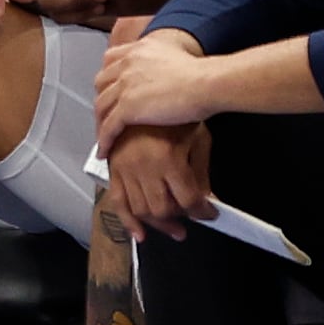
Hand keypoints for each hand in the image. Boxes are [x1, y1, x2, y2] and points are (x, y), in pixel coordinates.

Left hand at [92, 27, 219, 145]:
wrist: (207, 83)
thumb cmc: (203, 74)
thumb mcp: (178, 55)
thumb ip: (165, 61)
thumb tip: (169, 72)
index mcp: (139, 50)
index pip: (111, 61)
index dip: (108, 78)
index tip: (109, 89)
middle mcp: (127, 64)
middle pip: (101, 83)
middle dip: (102, 101)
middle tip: (105, 115)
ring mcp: (125, 85)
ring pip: (101, 106)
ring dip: (99, 124)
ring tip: (102, 137)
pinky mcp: (128, 107)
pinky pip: (108, 127)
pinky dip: (104, 141)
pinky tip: (105, 151)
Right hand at [99, 123, 215, 244]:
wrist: (149, 91)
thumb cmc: (178, 113)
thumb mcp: (198, 139)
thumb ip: (202, 173)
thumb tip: (207, 201)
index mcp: (168, 158)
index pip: (188, 200)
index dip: (203, 212)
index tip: (209, 213)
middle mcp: (144, 166)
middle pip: (162, 210)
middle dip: (180, 219)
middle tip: (191, 218)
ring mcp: (126, 168)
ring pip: (140, 210)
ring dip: (158, 224)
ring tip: (173, 225)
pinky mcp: (114, 168)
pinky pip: (117, 202)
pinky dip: (128, 221)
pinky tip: (140, 233)